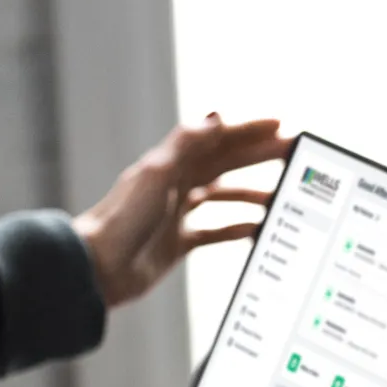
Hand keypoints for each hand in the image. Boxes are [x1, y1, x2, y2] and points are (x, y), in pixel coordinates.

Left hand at [73, 114, 291, 307]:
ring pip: (219, 196)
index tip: (279, 126)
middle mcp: (173, 185)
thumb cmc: (120, 221)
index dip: (247, 131)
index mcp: (169, 164)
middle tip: (290, 154)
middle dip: (257, 156)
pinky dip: (233, 228)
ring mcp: (175, 214)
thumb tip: (216, 117)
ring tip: (278, 196)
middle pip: (223, 164)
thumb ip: (185, 145)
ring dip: (248, 193)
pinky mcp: (176, 243)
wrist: (96, 269)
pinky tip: (254, 229)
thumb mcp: (154, 175)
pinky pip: (211, 231)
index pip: (216, 140)